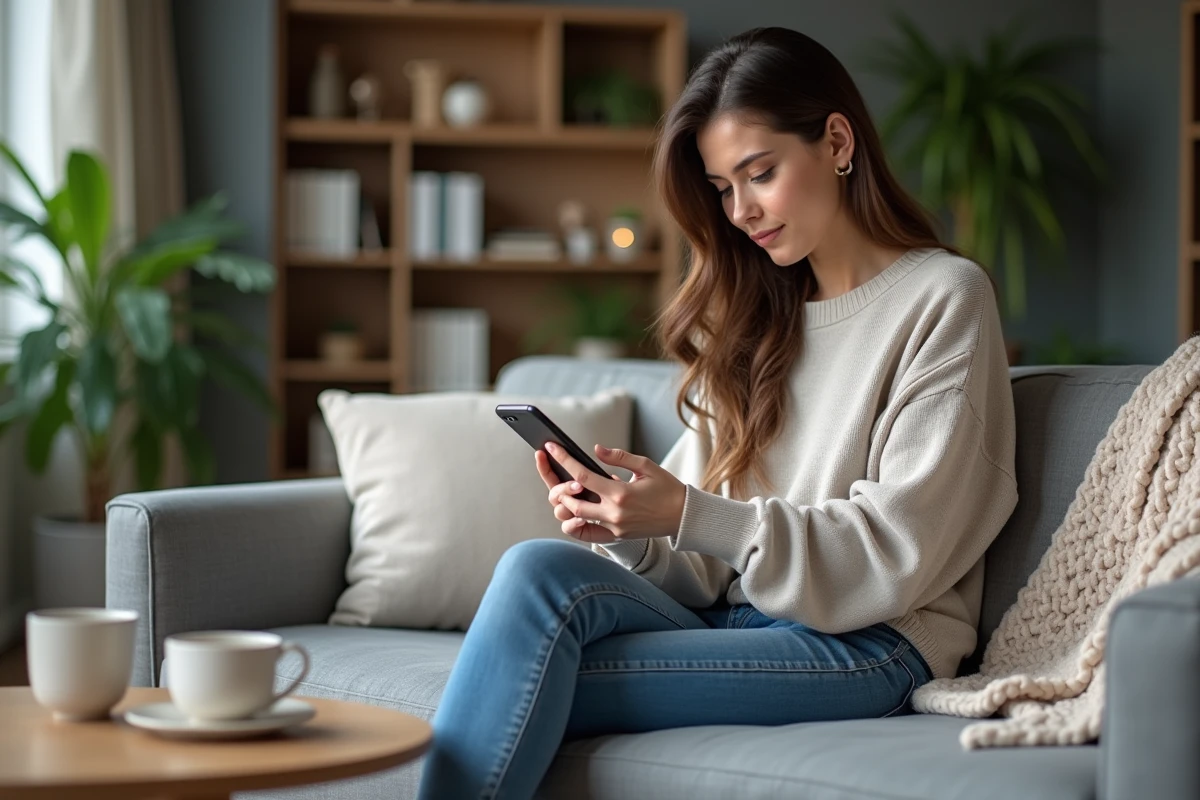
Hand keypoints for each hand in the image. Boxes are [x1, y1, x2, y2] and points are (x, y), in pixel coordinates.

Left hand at [534, 441, 685, 543]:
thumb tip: (597, 449)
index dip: (563, 460)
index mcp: (620, 493)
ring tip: (568, 492)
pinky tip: (575, 513)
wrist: (683, 516)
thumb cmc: (667, 488)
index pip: (582, 475)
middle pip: (572, 502)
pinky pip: (589, 534)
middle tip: (558, 476)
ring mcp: (614, 528)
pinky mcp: (617, 536)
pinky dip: (577, 525)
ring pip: (577, 519)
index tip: (551, 448)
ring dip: (568, 505)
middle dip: (560, 488)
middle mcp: (614, 513)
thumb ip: (619, 457)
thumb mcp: (646, 466)